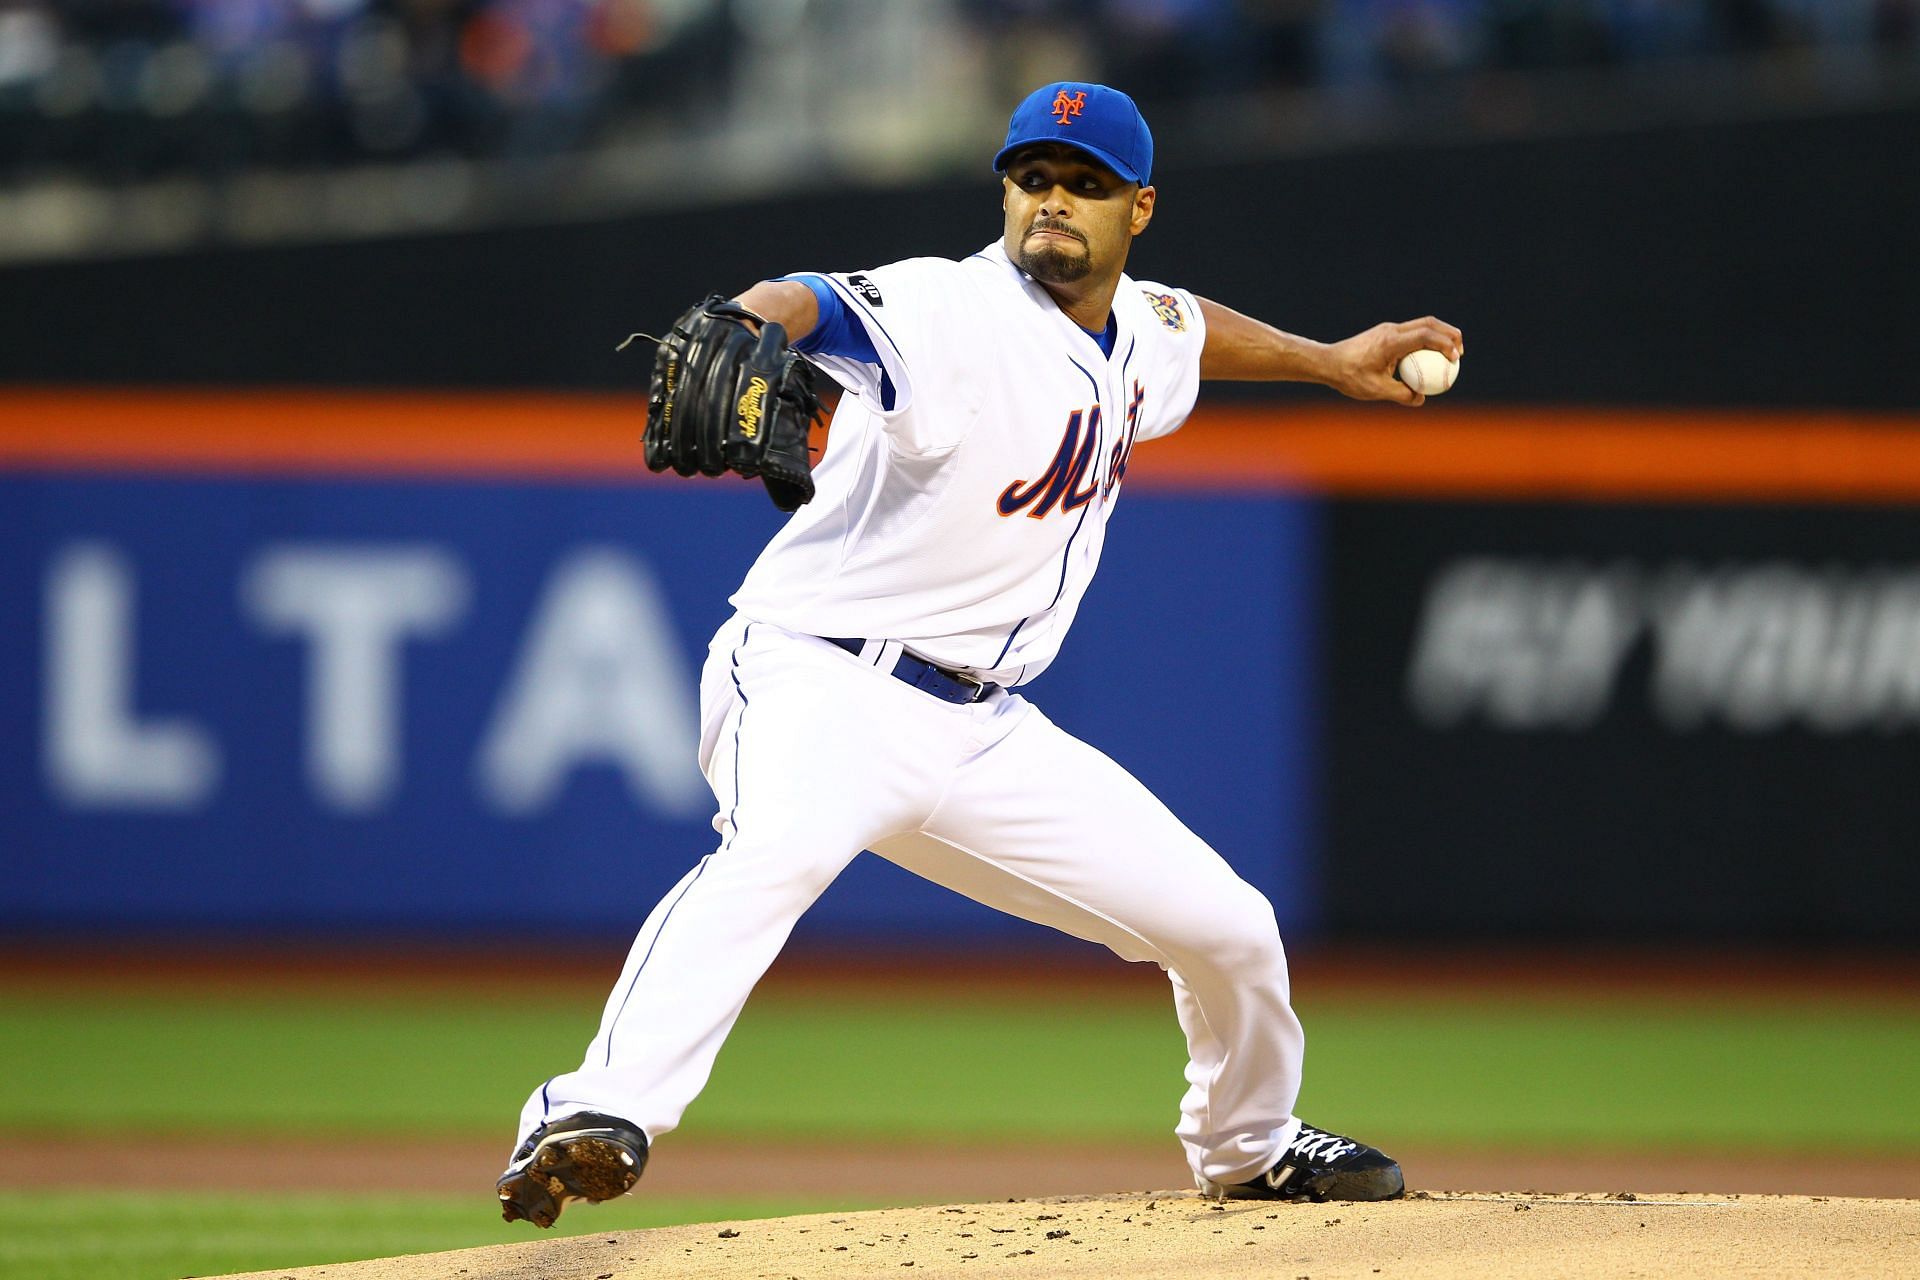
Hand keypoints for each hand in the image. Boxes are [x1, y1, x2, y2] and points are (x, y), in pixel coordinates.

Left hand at [1322, 317, 1463, 406]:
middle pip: (1430, 323)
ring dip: (1440, 335)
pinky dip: (1426, 341)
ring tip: (1450, 354)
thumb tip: (1421, 399)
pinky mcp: (1386, 333)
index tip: (1455, 360)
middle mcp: (1391, 331)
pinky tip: (1429, 359)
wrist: (1327, 363)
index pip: (1426, 336)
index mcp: (1391, 342)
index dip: (1445, 345)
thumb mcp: (1376, 391)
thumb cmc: (1349, 377)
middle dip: (1450, 334)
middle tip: (1460, 353)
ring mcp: (1389, 330)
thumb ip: (1401, 395)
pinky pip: (1412, 334)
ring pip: (1422, 325)